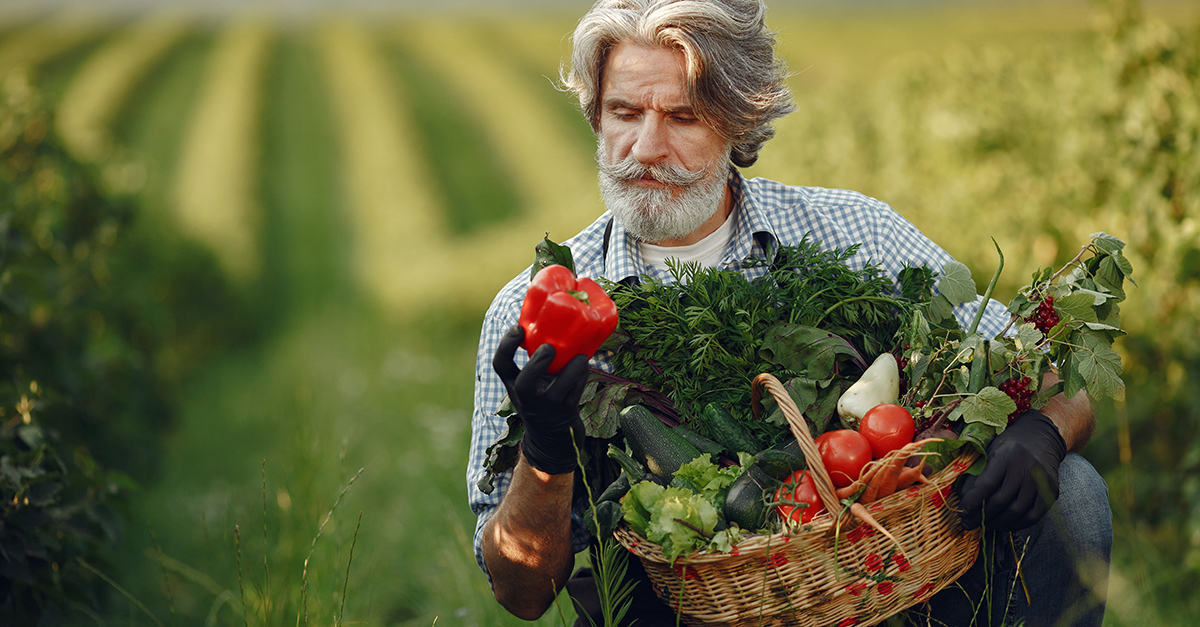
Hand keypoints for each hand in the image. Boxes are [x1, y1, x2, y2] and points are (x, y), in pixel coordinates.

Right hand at [493, 325, 590, 474]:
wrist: (550, 439)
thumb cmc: (541, 399)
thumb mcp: (530, 383)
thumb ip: (535, 361)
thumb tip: (551, 322)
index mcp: (514, 385)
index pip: (500, 365)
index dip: (506, 345)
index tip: (518, 328)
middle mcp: (527, 399)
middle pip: (525, 383)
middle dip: (538, 363)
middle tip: (549, 348)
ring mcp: (547, 408)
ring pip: (558, 389)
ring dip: (571, 369)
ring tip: (580, 356)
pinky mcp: (566, 413)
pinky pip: (576, 392)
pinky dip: (582, 376)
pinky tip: (584, 364)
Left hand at [957, 410, 1066, 530]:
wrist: (1042, 437)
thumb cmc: (1008, 445)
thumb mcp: (990, 451)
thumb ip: (977, 474)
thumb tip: (964, 501)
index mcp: (1008, 454)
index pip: (987, 484)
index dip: (973, 502)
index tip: (962, 512)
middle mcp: (1027, 467)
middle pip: (1001, 500)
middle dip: (982, 516)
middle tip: (968, 523)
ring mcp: (1042, 480)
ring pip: (1017, 511)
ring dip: (997, 523)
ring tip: (984, 525)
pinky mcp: (1052, 491)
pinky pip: (1033, 516)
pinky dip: (1016, 524)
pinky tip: (1003, 524)